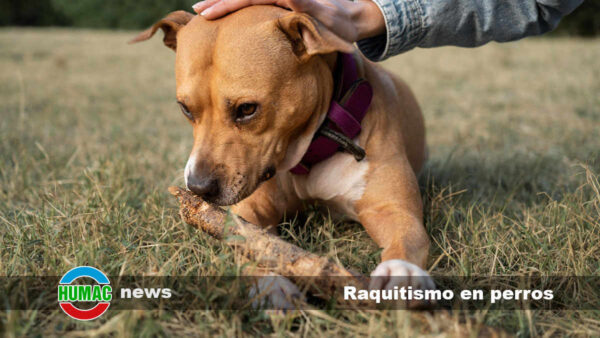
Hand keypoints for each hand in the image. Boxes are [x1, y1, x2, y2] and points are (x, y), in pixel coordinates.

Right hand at [192, 0, 384, 42]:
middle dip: (219, 1)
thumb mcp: (324, 15)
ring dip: (224, 2)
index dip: (226, 3)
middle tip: (197, 13)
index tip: (205, 11)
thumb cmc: (340, 23)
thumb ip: (304, 1)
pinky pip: (254, 3)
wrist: (352, 19)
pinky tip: (224, 11)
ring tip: (203, 10)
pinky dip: (238, 6)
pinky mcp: (281, 4)